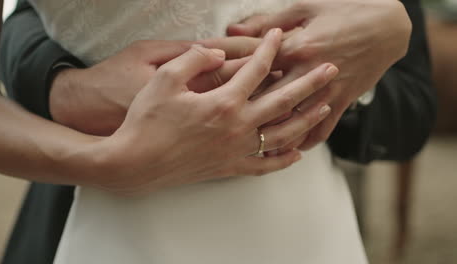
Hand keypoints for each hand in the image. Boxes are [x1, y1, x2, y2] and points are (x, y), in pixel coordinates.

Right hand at [88, 29, 337, 195]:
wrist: (134, 163)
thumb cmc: (146, 121)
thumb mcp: (165, 80)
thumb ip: (195, 59)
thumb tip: (219, 52)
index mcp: (223, 102)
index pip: (257, 69)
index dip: (270, 48)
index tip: (279, 36)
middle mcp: (237, 127)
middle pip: (283, 101)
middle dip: (310, 82)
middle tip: (331, 69)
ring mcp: (236, 149)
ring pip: (283, 134)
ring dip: (307, 119)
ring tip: (324, 107)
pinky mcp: (229, 167)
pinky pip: (264, 165)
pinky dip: (283, 159)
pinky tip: (297, 153)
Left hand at [227, 0, 411, 149]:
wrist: (389, 26)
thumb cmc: (346, 11)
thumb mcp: (304, 8)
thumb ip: (266, 22)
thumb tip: (232, 31)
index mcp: (296, 48)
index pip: (255, 68)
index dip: (230, 78)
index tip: (211, 91)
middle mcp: (309, 74)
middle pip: (269, 100)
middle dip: (244, 113)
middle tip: (222, 127)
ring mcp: (327, 91)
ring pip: (293, 121)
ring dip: (272, 135)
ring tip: (250, 147)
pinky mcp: (342, 101)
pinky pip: (322, 129)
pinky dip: (306, 141)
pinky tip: (291, 148)